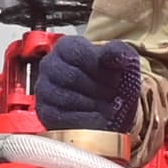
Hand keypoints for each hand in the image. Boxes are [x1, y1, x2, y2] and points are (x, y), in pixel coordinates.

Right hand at [30, 32, 145, 136]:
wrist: (99, 96)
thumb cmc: (104, 73)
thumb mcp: (115, 58)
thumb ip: (118, 52)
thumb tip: (123, 57)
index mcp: (65, 47)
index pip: (79, 54)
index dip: (100, 69)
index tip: (116, 78)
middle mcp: (49, 65)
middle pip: (73, 77)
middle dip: (99, 88)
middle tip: (114, 95)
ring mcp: (44, 89)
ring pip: (68, 99)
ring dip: (94, 105)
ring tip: (110, 107)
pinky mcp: (46, 112)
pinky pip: (64, 118)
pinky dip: (86, 120)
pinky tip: (100, 119)